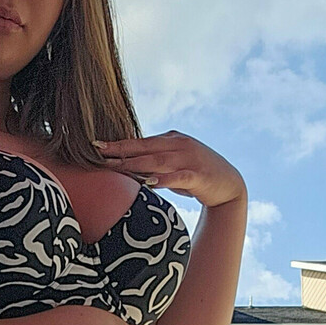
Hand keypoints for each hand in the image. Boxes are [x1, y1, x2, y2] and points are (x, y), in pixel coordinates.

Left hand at [92, 129, 243, 207]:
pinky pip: (178, 177)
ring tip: (114, 167)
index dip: (118, 143)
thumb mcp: (174, 163)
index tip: (96, 146)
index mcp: (172, 139)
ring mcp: (190, 159)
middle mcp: (180, 145)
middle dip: (120, 151)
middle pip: (144, 148)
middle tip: (97, 154)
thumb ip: (154, 162)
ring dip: (134, 164)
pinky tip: (150, 182)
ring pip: (157, 161)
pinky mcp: (198, 176)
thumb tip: (127, 165)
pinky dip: (163, 179)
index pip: (140, 141)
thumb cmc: (197, 176)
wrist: (229, 185)